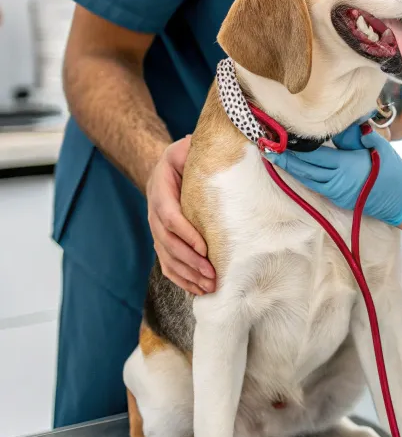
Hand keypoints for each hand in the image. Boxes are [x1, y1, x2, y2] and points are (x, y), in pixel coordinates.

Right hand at [146, 136, 215, 294]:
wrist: (165, 164)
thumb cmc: (183, 155)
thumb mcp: (186, 146)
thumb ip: (194, 149)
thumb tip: (207, 148)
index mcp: (160, 188)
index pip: (170, 216)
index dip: (185, 234)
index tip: (204, 248)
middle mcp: (154, 211)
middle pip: (167, 242)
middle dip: (189, 261)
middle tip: (211, 275)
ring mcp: (156, 227)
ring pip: (166, 256)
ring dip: (187, 274)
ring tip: (209, 287)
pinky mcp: (162, 239)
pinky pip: (167, 263)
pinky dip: (180, 278)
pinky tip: (195, 289)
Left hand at [267, 126, 401, 225]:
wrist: (400, 199)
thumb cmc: (392, 170)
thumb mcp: (377, 145)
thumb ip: (357, 135)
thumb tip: (341, 123)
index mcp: (346, 166)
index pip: (312, 156)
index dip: (293, 149)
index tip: (279, 139)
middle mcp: (336, 181)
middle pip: (303, 169)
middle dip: (284, 159)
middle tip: (266, 147)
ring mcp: (335, 192)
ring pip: (305, 179)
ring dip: (289, 168)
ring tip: (273, 157)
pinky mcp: (336, 198)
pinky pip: (313, 185)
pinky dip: (300, 175)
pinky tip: (292, 168)